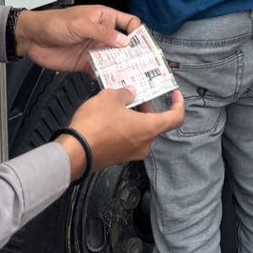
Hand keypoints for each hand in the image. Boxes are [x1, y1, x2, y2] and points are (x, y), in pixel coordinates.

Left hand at [15, 6, 139, 73]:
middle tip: (143, 65)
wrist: (32, 39)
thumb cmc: (53, 23)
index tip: (144, 45)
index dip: (138, 33)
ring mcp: (95, 50)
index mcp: (104, 18)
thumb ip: (103, 33)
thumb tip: (124, 40)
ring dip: (122, 67)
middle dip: (134, 54)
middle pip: (125, 45)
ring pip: (115, 60)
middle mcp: (102, 34)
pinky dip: (107, 77)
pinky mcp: (86, 64)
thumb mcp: (80, 24)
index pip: (129, 23)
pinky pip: (101, 71)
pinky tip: (113, 82)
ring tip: (131, 76)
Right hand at [66, 88, 185, 173]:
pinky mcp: (117, 159)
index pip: (176, 118)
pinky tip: (108, 119)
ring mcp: (130, 154)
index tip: (175, 94)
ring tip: (117, 105)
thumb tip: (130, 94)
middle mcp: (144, 144)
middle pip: (154, 124)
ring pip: (139, 132)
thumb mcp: (110, 98)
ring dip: (133, 118)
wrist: (74, 152)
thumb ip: (125, 94)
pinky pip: (126, 141)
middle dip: (145, 108)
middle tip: (132, 96)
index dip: (178, 104)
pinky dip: (123, 129)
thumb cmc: (96, 123)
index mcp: (150, 128)